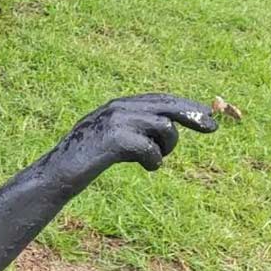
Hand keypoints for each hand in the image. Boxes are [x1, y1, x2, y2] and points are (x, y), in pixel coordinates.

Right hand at [60, 94, 216, 172]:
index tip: (205, 115)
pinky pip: (152, 149)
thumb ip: (131, 128)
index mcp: (116, 105)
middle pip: (165, 106)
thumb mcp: (109, 138)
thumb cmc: (83, 159)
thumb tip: (164, 127)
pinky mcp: (116, 139)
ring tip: (153, 160)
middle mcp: (117, 108)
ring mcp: (116, 121)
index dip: (183, 105)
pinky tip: (146, 168)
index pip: (157, 99)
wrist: (57, 172)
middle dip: (191, 116)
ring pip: (163, 127)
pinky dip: (154, 161)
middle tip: (213, 128)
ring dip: (166, 147)